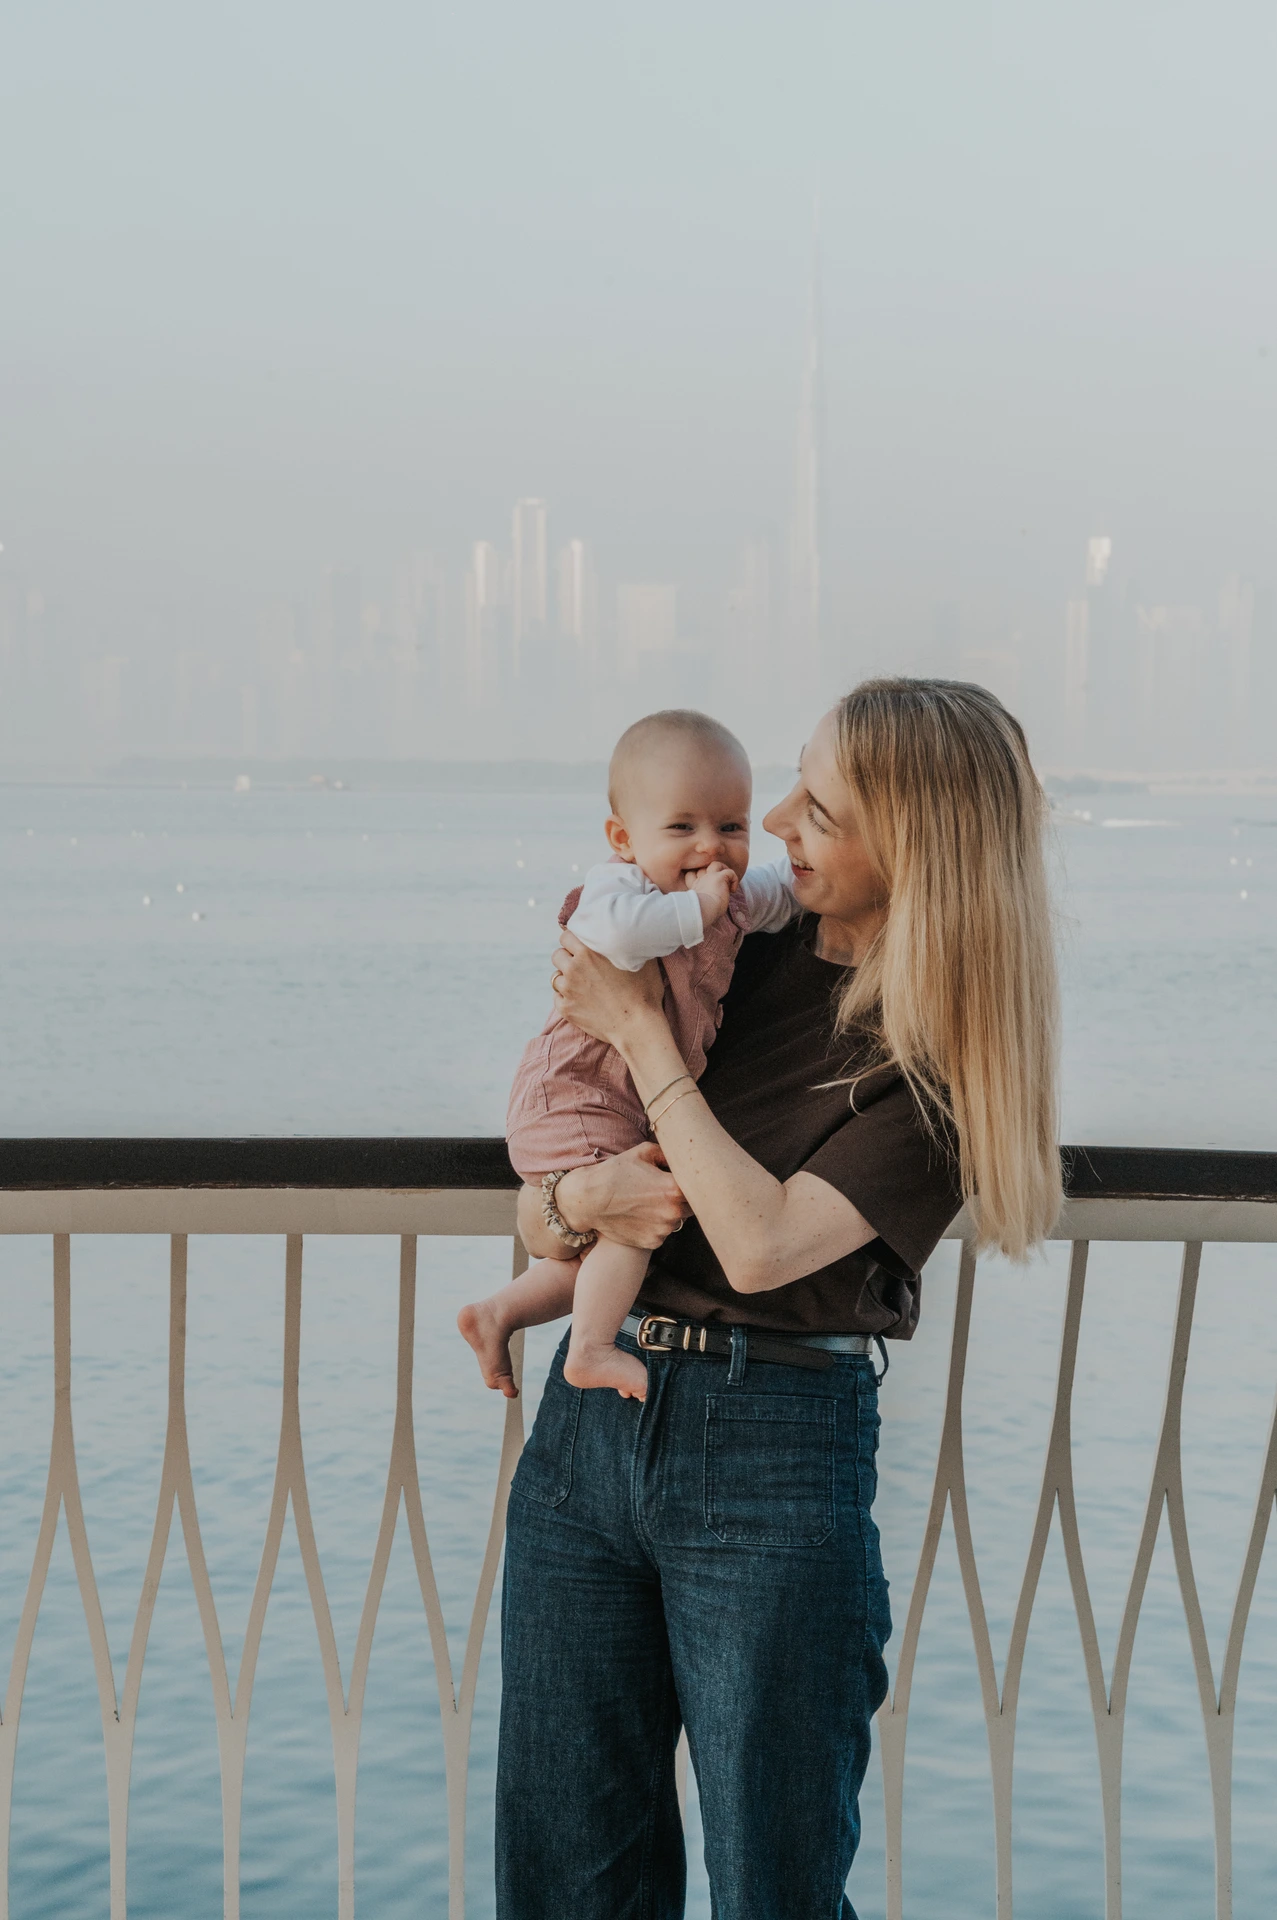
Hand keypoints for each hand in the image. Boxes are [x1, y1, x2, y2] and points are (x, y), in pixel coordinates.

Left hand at [551, 928, 665, 1047]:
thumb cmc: (644, 992)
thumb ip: (626, 944)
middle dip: (567, 958)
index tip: (582, 947)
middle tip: (582, 965)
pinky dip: (566, 997)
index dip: (574, 941)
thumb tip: (627, 935)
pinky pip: (557, 997)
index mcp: (589, 951)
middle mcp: (574, 968)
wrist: (638, 1027)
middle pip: (558, 955)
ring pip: (556, 976)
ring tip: (583, 984)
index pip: (566, 936)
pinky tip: (582, 1000)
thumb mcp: (641, 960)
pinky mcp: (566, 1008)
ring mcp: (568, 989)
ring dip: (566, 978)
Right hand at [555, 1144, 690, 1249]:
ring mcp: (663, 1230)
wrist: (588, 1200)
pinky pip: (664, 1233)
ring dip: (669, 1213)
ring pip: (677, 1221)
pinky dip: (657, 1226)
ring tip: (648, 1203)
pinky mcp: (653, 1242)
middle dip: (682, 1199)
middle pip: (691, 1206)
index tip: (683, 1180)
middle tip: (663, 1191)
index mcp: (674, 1189)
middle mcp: (673, 1212)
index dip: (692, 1183)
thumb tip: (682, 1158)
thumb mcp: (642, 1153)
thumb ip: (668, 1153)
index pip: (699, 1187)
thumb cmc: (615, 1173)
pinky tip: (641, 1215)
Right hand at [685, 860, 738, 929]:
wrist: (701, 912)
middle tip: (718, 885)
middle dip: (710, 873)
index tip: (705, 888)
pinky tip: (733, 890)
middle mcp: (701, 880)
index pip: (693, 875)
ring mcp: (709, 877)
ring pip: (716, 864)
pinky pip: (730, 872)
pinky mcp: (719, 878)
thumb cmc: (696, 916)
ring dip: (723, 870)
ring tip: (727, 882)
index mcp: (694, 888)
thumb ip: (695, 911)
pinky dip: (734, 880)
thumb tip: (690, 935)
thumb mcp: (694, 911)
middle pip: (704, 868)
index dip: (697, 877)